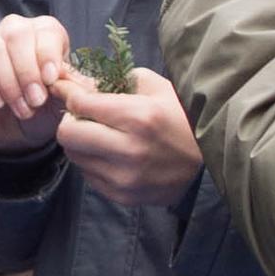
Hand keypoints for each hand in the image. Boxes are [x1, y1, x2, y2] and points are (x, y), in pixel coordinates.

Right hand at [0, 15, 72, 154]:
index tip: (51, 79)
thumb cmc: (41, 110)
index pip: (46, 30)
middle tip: (35, 101)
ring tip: (21, 109)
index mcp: (43, 33)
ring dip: (9, 83)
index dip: (48, 53)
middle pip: (17, 34)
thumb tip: (89, 86)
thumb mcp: (61, 101)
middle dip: (27, 71)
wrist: (11, 133)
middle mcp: (13, 30)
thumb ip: (73, 88)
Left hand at [56, 71, 202, 202]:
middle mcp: (129, 150)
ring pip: (74, 156)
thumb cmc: (179, 116)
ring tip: (99, 135)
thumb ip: (115, 79)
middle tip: (82, 116)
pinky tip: (110, 154)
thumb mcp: (155, 86)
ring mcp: (125, 177)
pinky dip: (92, 162)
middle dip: (70, 121)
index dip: (68, 93)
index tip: (66, 90)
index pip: (80, 104)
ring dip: (80, 143)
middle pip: (67, 134)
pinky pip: (88, 175)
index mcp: (139, 117)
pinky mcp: (123, 196)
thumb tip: (76, 81)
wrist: (208, 161)